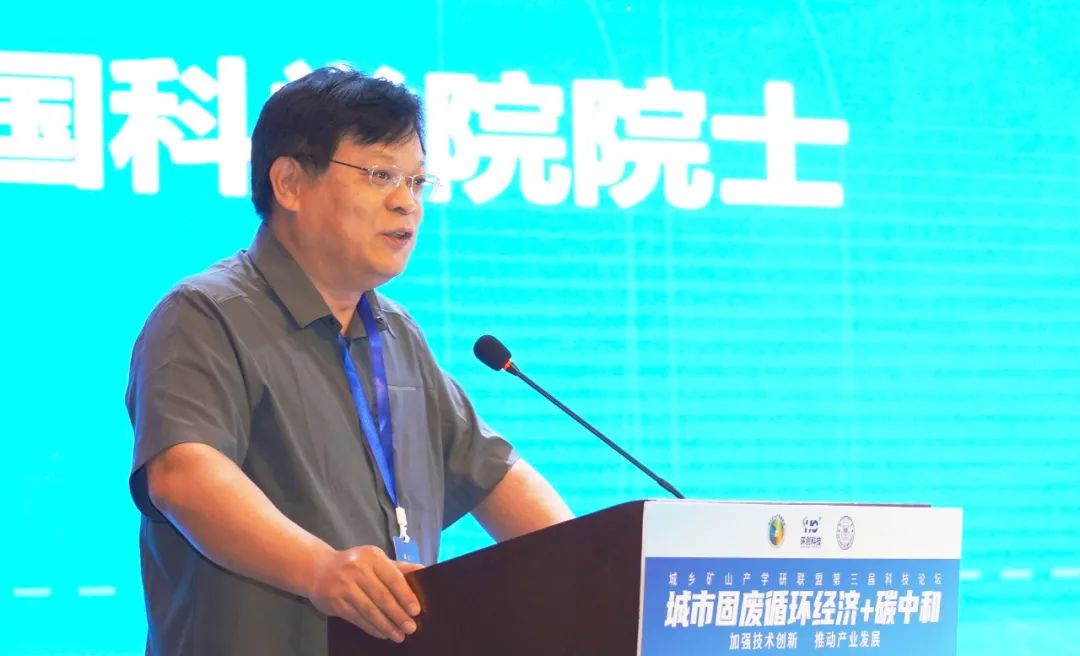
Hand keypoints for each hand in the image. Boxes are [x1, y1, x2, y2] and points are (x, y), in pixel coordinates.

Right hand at [308, 545, 423, 641]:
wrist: (317, 569)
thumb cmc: (353, 564)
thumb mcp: (374, 559)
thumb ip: (398, 567)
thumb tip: (422, 570)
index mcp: (372, 557)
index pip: (393, 578)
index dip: (405, 595)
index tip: (415, 610)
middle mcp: (357, 570)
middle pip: (382, 596)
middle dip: (398, 615)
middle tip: (410, 627)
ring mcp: (344, 586)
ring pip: (369, 610)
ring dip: (386, 625)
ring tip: (398, 635)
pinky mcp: (335, 602)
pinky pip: (357, 618)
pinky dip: (371, 627)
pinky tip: (381, 633)